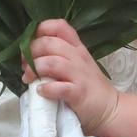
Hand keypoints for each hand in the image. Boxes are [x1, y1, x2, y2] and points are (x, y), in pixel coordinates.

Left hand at [27, 20, 119, 134]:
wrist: (111, 109)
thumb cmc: (89, 88)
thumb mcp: (77, 65)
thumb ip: (58, 57)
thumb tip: (29, 58)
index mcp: (77, 48)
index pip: (59, 26)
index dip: (40, 31)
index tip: (30, 45)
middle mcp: (78, 57)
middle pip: (49, 43)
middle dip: (30, 53)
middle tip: (25, 66)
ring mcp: (79, 74)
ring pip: (51, 62)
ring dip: (34, 70)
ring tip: (29, 79)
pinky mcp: (79, 92)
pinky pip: (59, 87)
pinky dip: (46, 89)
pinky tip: (41, 92)